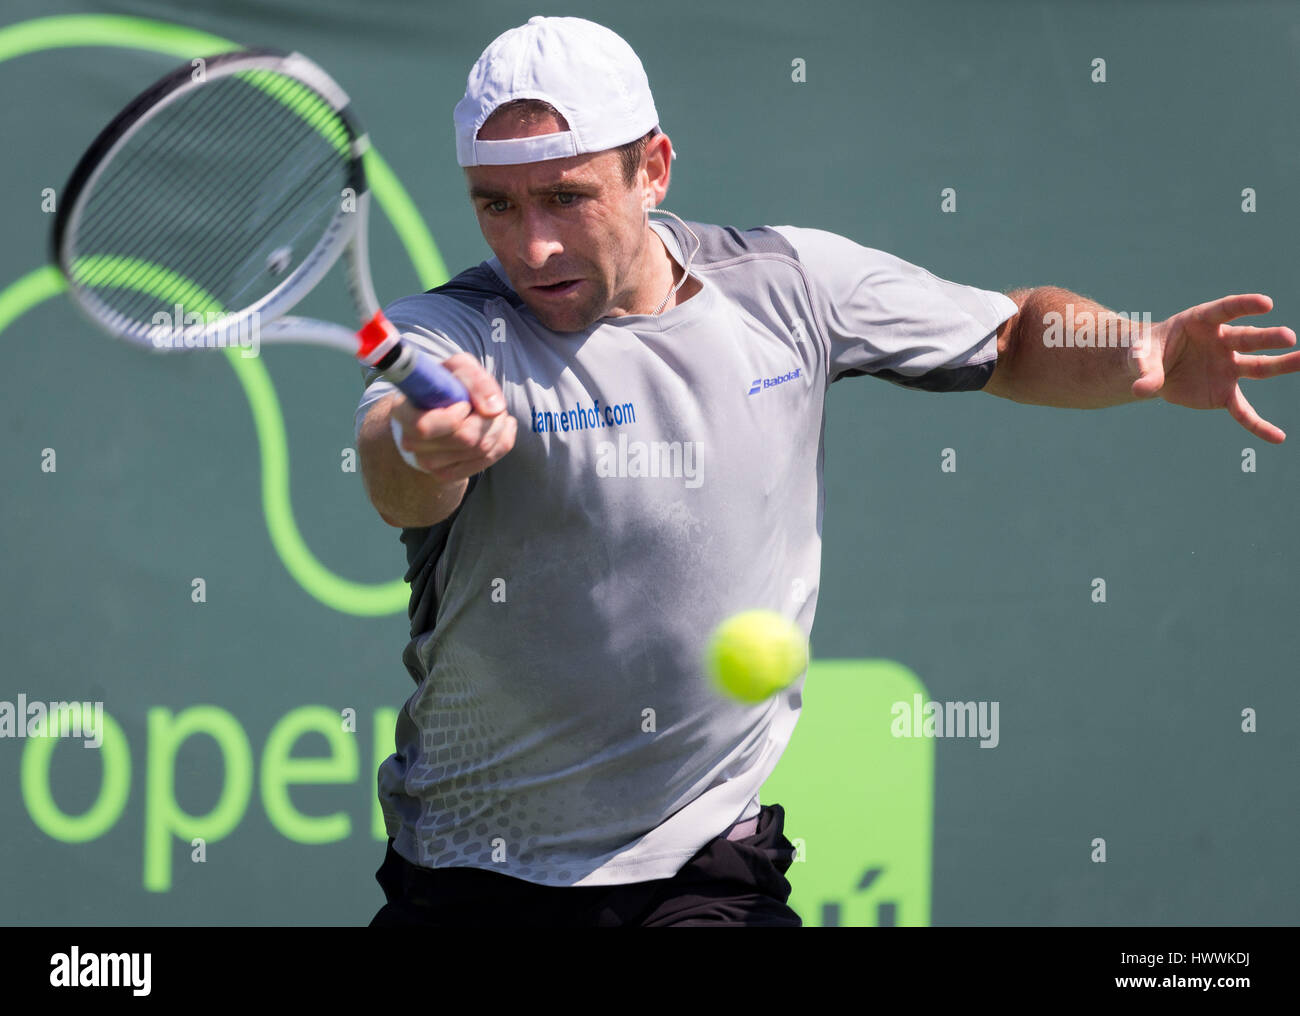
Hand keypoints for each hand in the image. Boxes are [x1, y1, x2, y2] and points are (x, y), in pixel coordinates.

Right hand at [391, 352, 516, 479]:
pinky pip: (487, 460)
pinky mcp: (446, 475)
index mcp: (403, 413)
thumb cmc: (446, 386)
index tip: (464, 403)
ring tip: (494, 414)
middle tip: (491, 406)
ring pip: (481, 449)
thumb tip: (494, 409)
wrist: (440, 410)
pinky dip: (502, 441)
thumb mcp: (458, 369)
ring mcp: (426, 463)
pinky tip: (501, 428)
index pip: (426, 427)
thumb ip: (475, 380)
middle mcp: (410, 442)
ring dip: (498, 428)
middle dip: (489, 418)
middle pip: (465, 439)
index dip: (455, 415)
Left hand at [1133, 294, 1299, 442]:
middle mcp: (1222, 342)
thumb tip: (1142, 390)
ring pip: (1258, 368)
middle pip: (1248, 339)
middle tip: (1289, 337)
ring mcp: (1227, 367)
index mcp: (1202, 322)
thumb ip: (1145, 371)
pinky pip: (1243, 411)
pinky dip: (1257, 425)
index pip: (1226, 310)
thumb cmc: (1147, 353)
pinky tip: (1277, 437)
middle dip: (1267, 338)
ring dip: (1282, 365)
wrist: (1151, 370)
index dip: (1245, 306)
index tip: (1266, 303)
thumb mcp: (1140, 357)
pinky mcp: (1224, 392)